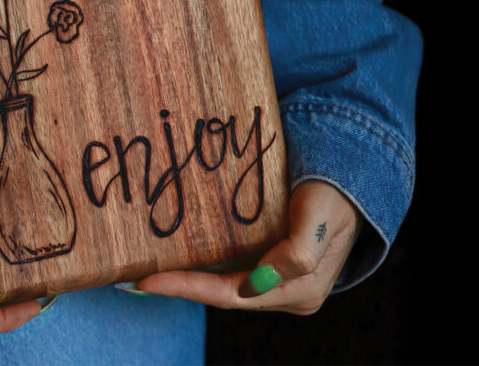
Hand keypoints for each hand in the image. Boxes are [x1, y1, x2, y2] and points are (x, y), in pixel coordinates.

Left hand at [137, 180, 362, 313]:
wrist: (349, 183)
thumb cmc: (335, 196)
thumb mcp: (321, 215)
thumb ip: (300, 249)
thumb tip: (261, 279)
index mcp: (299, 291)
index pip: (232, 296)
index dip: (188, 288)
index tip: (148, 280)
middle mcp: (283, 294)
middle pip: (221, 295)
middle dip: (176, 286)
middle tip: (129, 277)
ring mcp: (274, 282)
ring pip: (220, 284)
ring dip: (183, 278)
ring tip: (141, 270)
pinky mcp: (266, 266)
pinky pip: (226, 270)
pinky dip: (198, 266)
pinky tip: (171, 257)